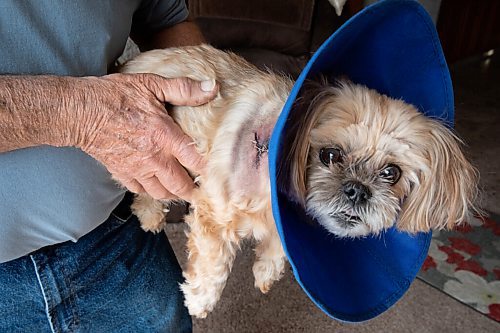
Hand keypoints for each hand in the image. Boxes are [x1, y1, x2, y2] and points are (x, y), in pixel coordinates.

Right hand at [75, 73, 216, 200]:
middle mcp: (153, 158)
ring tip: (181, 189)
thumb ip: (184, 89)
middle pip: (181, 186)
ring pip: (162, 194)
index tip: (218, 173)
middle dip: (194, 190)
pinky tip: (157, 185)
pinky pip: (141, 191)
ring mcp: (137, 169)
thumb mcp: (151, 84)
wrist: (79, 111)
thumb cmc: (114, 96)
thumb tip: (212, 88)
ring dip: (174, 194)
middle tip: (202, 187)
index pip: (196, 162)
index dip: (210, 170)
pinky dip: (151, 191)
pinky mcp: (121, 174)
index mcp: (165, 137)